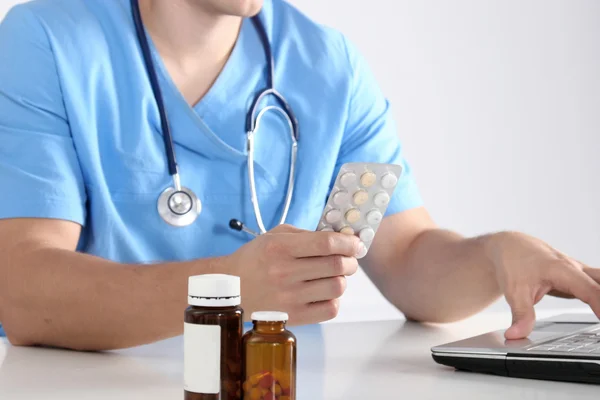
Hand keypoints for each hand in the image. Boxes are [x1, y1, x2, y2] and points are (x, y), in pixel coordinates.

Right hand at [224, 224, 363, 324]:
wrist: (231, 289)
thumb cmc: (257, 258)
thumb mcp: (276, 236)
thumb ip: (308, 235)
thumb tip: (343, 238)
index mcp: (280, 247)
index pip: (327, 243)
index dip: (349, 242)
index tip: (356, 244)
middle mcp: (284, 272)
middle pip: (337, 265)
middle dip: (350, 260)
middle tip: (348, 259)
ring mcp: (289, 297)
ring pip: (337, 287)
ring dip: (342, 280)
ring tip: (333, 276)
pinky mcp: (293, 317)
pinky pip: (330, 309)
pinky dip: (334, 299)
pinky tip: (324, 293)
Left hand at [487, 231, 599, 338]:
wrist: (509, 246)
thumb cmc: (512, 262)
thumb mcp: (514, 292)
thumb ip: (521, 315)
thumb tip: (516, 335)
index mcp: (562, 270)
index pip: (590, 290)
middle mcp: (574, 268)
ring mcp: (578, 272)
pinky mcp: (577, 277)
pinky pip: (597, 284)